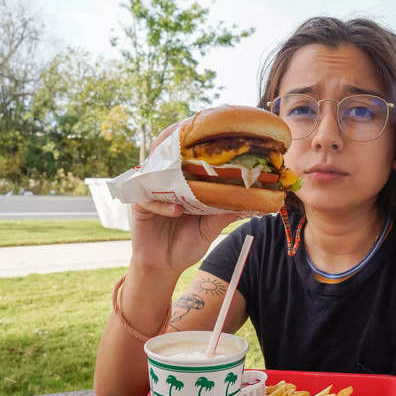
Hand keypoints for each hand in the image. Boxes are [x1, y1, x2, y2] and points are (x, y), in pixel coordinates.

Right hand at [129, 119, 240, 276]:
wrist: (165, 267)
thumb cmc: (187, 243)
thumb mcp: (212, 227)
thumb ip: (227, 212)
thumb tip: (256, 202)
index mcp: (184, 181)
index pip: (188, 152)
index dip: (197, 138)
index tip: (214, 128)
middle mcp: (166, 181)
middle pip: (169, 152)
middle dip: (180, 141)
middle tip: (194, 135)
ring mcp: (151, 191)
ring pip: (155, 169)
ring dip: (170, 167)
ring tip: (185, 166)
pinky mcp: (139, 205)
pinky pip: (150, 199)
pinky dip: (164, 205)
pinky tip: (178, 211)